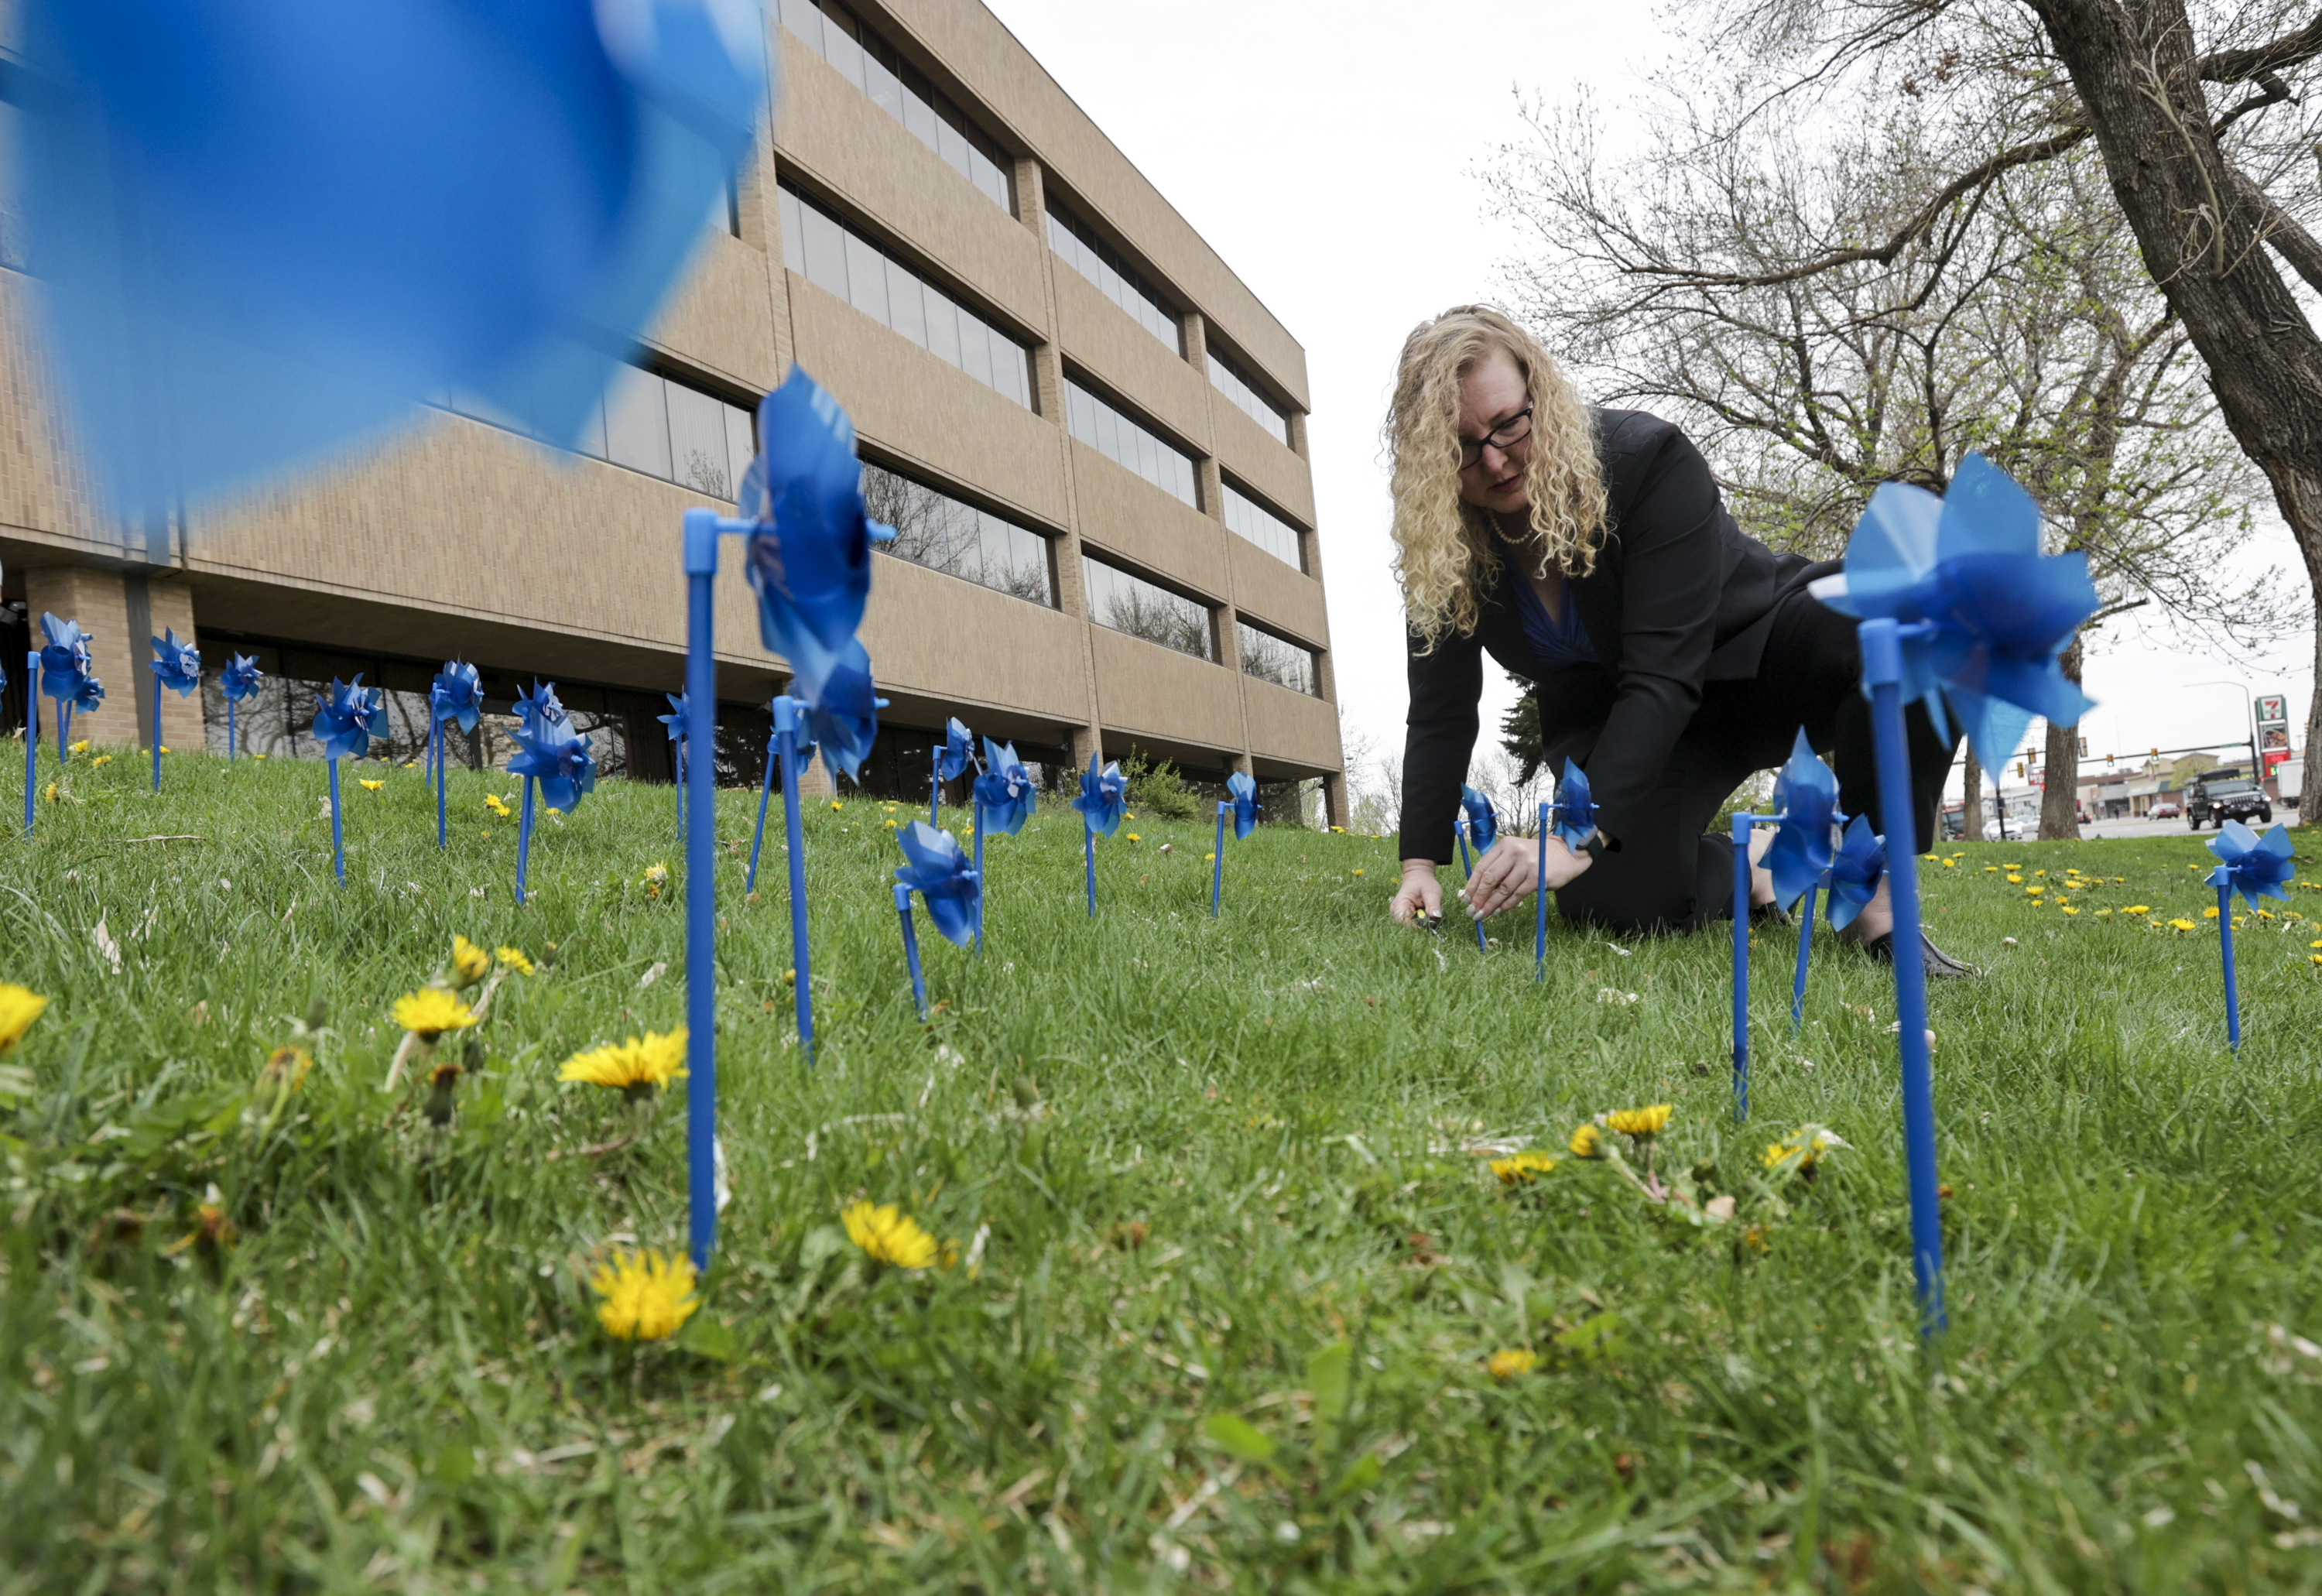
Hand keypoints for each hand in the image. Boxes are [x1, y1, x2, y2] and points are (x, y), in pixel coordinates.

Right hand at [1390, 860, 1441, 923]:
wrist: (1419, 878)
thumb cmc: (1424, 883)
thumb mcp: (1432, 892)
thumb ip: (1433, 904)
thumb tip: (1436, 916)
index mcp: (1400, 904)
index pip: (1404, 923)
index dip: (1416, 928)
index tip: (1429, 927)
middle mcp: (1396, 912)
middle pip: (1405, 928)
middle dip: (1419, 927)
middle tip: (1430, 920)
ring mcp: (1398, 915)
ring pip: (1408, 928)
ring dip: (1420, 926)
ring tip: (1427, 915)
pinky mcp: (1403, 917)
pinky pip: (1410, 925)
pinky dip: (1419, 924)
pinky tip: (1424, 917)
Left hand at [1460, 834, 1591, 918]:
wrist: (1565, 855)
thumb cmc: (1535, 857)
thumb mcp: (1515, 854)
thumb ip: (1498, 866)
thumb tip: (1476, 890)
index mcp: (1504, 845)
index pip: (1482, 866)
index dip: (1472, 884)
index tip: (1466, 898)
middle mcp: (1514, 852)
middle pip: (1490, 878)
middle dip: (1479, 897)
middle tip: (1472, 910)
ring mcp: (1526, 864)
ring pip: (1503, 889)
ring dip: (1491, 904)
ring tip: (1483, 914)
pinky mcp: (1537, 877)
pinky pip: (1517, 895)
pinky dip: (1506, 905)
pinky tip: (1498, 912)